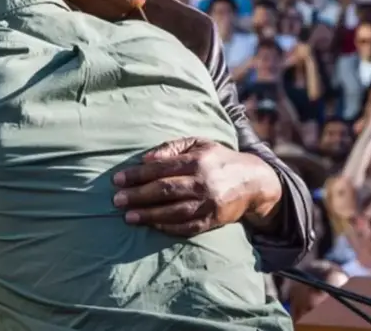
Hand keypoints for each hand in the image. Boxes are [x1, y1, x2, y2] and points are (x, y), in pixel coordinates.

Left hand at [112, 138, 280, 236]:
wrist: (253, 182)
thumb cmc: (218, 160)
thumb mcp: (199, 144)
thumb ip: (172, 148)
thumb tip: (146, 159)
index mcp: (198, 160)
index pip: (161, 168)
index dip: (137, 175)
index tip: (117, 180)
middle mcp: (203, 182)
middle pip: (164, 190)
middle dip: (138, 196)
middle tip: (117, 200)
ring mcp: (208, 204)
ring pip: (173, 212)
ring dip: (148, 215)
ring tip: (128, 217)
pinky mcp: (212, 221)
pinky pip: (186, 227)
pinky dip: (167, 227)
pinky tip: (151, 225)